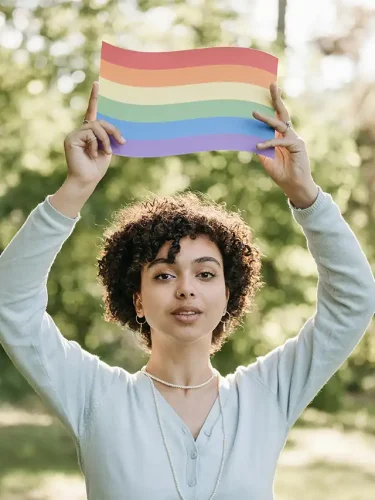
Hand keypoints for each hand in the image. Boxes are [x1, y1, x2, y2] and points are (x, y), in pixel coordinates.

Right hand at [63, 81, 125, 185]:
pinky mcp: (71, 138)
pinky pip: (89, 134)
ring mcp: (75, 134)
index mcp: (90, 132)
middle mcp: (81, 130)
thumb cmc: (97, 167)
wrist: (87, 180)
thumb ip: (108, 136)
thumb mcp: (107, 149)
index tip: (97, 83)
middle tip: (121, 142)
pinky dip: (95, 144)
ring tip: (106, 152)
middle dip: (113, 130)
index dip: (94, 98)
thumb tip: (115, 129)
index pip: (92, 111)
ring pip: (96, 126)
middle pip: (99, 120)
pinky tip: (92, 154)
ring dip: (105, 139)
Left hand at [252, 83, 317, 201]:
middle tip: (272, 84)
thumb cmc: (281, 173)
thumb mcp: (266, 160)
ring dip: (266, 119)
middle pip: (282, 113)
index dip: (272, 104)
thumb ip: (260, 148)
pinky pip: (280, 141)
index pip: (276, 117)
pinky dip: (269, 143)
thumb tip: (249, 138)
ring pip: (280, 124)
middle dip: (276, 99)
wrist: (294, 186)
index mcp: (281, 136)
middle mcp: (288, 135)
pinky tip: (258, 146)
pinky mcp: (297, 145)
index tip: (267, 90)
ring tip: (254, 113)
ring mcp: (294, 139)